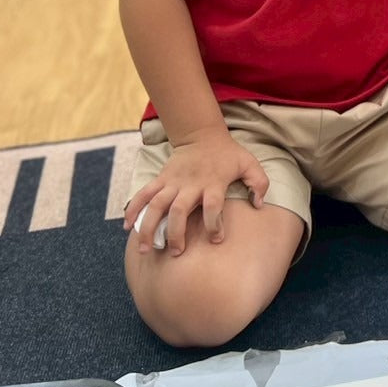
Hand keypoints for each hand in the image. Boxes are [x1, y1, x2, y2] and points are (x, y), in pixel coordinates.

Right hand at [123, 127, 268, 256]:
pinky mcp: (161, 179)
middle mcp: (190, 184)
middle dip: (175, 233)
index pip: (213, 205)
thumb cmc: (227, 153)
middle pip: (179, 210)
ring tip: (144, 249)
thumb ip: (260, 182)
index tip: (216, 240)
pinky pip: (143, 194)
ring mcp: (173, 182)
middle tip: (176, 252)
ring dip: (148, 227)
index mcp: (213, 182)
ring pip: (156, 205)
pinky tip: (127, 227)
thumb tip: (259, 204)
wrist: (201, 133)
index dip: (214, 223)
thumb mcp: (249, 163)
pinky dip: (133, 209)